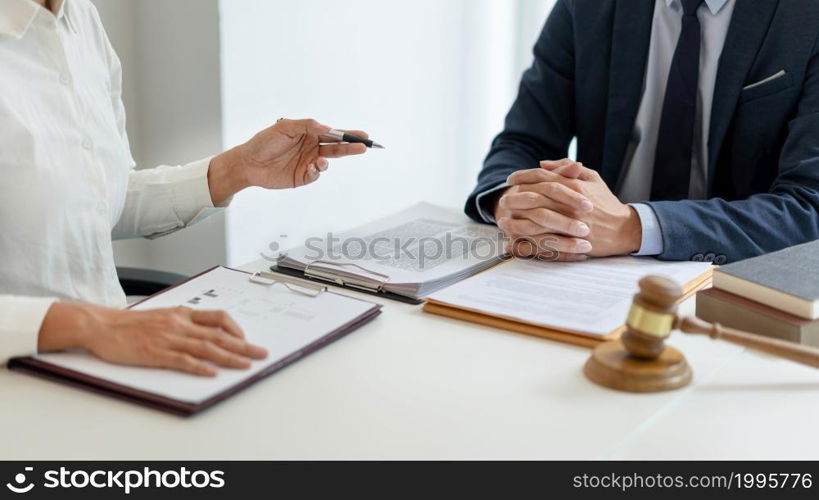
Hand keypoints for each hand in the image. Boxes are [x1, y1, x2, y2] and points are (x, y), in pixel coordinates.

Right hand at [38, 303, 267, 376]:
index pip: (218, 318)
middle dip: (244, 346)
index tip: (246, 339)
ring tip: (246, 365)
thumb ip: (183, 322)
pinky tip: (212, 373)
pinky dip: (199, 367)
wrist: (101, 325)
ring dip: (229, 357)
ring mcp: (168, 338)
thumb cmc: (130, 323)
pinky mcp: (155, 353)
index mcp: (182, 314)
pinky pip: (182, 360)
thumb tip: (204, 331)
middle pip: (219, 335)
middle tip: (261, 354)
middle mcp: (179, 324)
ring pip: (206, 347)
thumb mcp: (162, 315)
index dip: (236, 329)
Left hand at [207, 118, 368, 204]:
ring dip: (328, 160)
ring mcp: (308, 163)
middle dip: (351, 148)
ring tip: (321, 160)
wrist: (248, 163)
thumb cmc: (264, 142)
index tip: (363, 135)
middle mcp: (311, 148)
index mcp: (310, 134)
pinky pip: (316, 175)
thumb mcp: (284, 127)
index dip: (349, 135)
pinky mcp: (302, 177)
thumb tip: (327, 128)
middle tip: (364, 147)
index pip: (333, 134)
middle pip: (336, 148)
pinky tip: (310, 167)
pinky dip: (316, 171)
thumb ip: (307, 125)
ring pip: (327, 162)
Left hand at [505, 159, 642, 257]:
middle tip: (503, 200)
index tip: (510, 179)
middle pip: (534, 199)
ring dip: (516, 222)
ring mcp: (569, 225)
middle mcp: (569, 204)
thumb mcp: (592, 178)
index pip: (543, 178)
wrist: (624, 229)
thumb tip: (542, 164)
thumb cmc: (606, 203)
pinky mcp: (570, 243)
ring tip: (503, 222)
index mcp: (574, 186)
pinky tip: (512, 244)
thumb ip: (568, 168)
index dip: (523, 177)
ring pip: (535, 223)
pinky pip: (542, 244)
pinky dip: (525, 245)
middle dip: (515, 199)